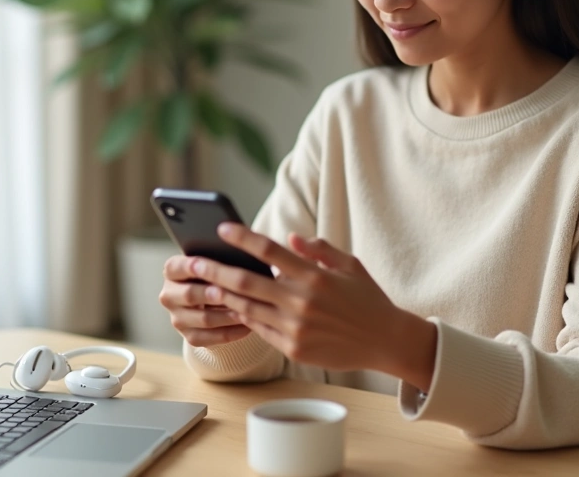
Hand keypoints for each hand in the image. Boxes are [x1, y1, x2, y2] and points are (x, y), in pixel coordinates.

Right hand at [159, 255, 251, 347]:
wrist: (214, 299)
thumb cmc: (217, 273)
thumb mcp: (214, 263)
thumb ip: (219, 262)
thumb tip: (237, 263)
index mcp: (172, 272)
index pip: (176, 268)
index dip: (191, 267)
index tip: (210, 266)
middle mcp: (169, 296)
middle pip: (190, 295)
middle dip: (213, 294)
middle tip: (234, 292)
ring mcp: (178, 319)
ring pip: (204, 319)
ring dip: (228, 315)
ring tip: (249, 309)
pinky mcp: (190, 337)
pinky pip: (211, 338)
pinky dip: (232, 332)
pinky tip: (249, 325)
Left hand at [189, 223, 437, 389]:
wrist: (385, 341)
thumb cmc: (368, 299)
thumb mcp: (349, 266)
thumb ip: (318, 249)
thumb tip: (290, 238)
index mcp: (315, 276)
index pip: (270, 250)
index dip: (242, 238)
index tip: (222, 229)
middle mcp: (301, 301)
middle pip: (246, 281)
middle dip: (215, 270)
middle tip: (193, 261)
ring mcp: (295, 328)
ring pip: (247, 307)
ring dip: (222, 296)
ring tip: (203, 286)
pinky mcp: (293, 349)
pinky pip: (260, 329)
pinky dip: (243, 317)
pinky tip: (231, 307)